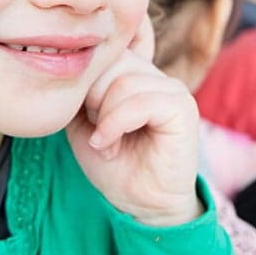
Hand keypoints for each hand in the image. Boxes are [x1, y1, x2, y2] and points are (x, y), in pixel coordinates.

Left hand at [67, 18, 201, 226]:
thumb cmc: (113, 163)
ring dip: (103, 117)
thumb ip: (81, 88)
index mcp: (133, 72)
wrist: (140, 204)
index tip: (83, 114)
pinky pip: (140, 101)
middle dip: (92, 96)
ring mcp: (172, 89)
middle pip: (111, 60)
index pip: (103, 49)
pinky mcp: (183, 108)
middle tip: (94, 129)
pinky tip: (109, 144)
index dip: (86, 80)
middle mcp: (155, 74)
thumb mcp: (83, 119)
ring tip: (105, 141)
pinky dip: (116, 124)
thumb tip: (73, 61)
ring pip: (123, 81)